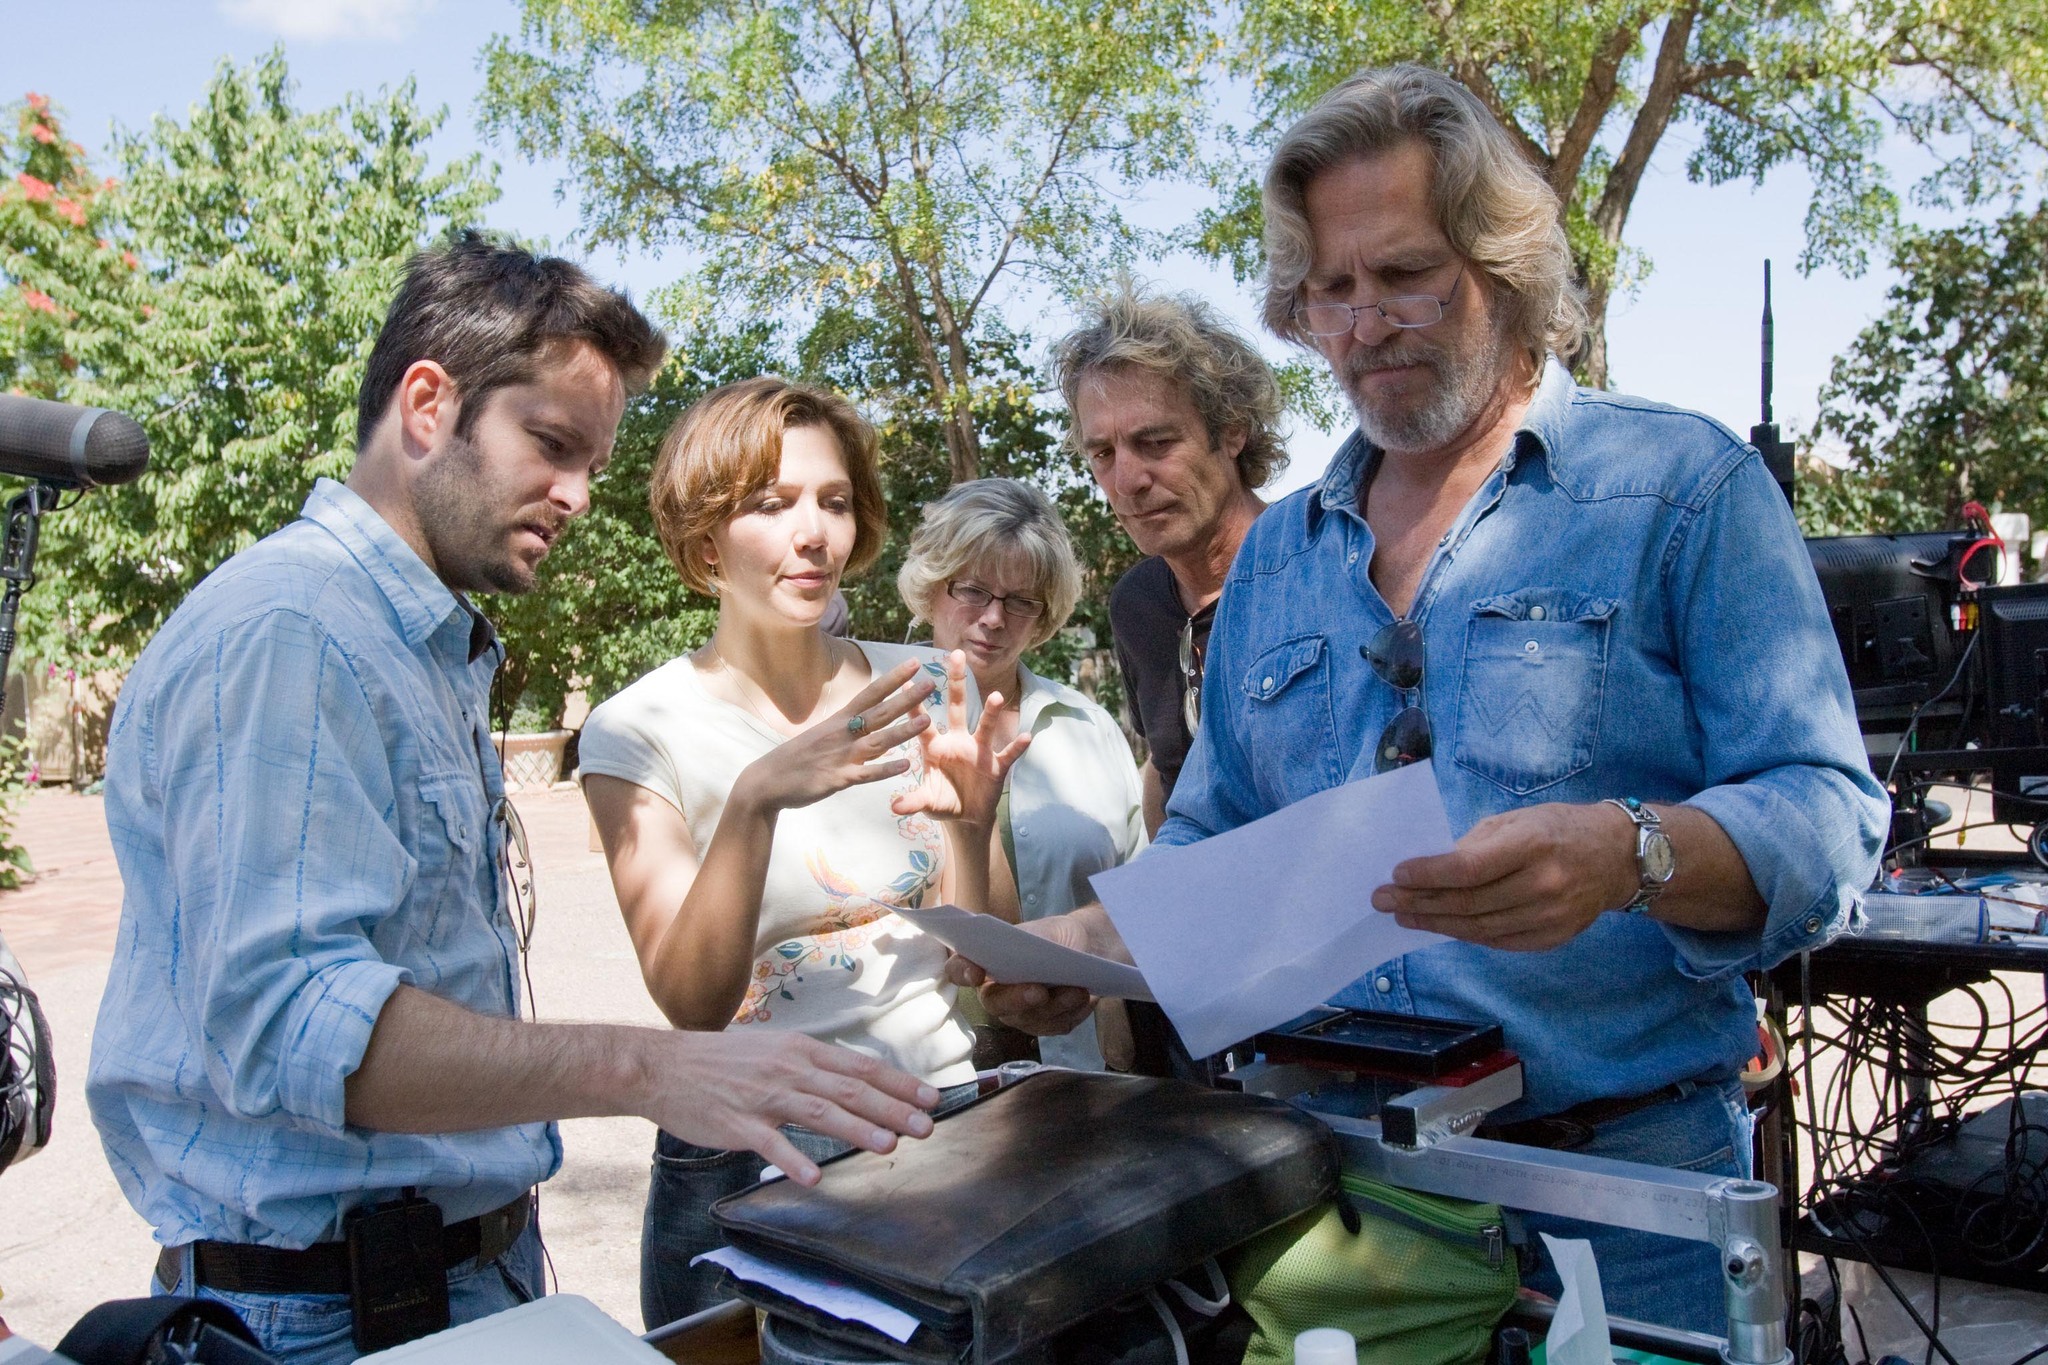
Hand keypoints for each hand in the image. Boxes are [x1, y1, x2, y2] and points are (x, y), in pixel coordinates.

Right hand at [642, 1029, 939, 1185]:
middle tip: (926, 1126)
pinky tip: (813, 1177)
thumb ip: (811, 1066)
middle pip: (850, 1090)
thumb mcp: (773, 1050)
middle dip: (893, 1108)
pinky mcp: (739, 1124)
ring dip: (857, 1128)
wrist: (664, 1066)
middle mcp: (789, 1070)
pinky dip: (792, 1161)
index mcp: (801, 1051)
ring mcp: (764, 1097)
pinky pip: (770, 1144)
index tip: (931, 1096)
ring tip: (888, 1145)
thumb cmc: (721, 1061)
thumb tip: (853, 1081)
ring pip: (819, 1112)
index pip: (860, 1067)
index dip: (898, 1082)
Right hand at [735, 660, 934, 813]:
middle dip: (907, 698)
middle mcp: (841, 733)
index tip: (915, 663)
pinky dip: (885, 770)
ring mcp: (840, 755)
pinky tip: (905, 766)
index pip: (870, 694)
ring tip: (927, 720)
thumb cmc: (796, 758)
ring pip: (878, 741)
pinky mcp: (837, 778)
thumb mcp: (821, 734)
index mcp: (838, 720)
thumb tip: (861, 715)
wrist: (766, 781)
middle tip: (932, 683)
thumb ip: (844, 726)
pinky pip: (865, 774)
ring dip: (902, 731)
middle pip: (880, 712)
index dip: (893, 678)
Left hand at [893, 650, 1030, 828]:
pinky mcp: (996, 765)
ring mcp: (978, 751)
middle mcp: (957, 741)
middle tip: (957, 655)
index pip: (923, 723)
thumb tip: (894, 807)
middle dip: (956, 683)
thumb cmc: (942, 802)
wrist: (967, 817)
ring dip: (991, 713)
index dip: (915, 704)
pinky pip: (1008, 753)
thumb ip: (913, 802)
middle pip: (956, 707)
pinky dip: (1017, 747)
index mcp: (936, 747)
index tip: (908, 680)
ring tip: (997, 697)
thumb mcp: (926, 802)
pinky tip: (1027, 736)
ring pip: (985, 726)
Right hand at [943, 913, 1097, 1036]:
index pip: (959, 969)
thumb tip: (1026, 958)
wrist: (1089, 949)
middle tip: (1039, 992)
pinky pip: (1054, 1026)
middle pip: (995, 1004)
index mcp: (986, 963)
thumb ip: (1030, 943)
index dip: (962, 972)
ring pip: (1030, 1019)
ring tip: (1078, 991)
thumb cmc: (1056, 937)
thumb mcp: (1043, 931)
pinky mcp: (1046, 1025)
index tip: (976, 972)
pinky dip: (1071, 1013)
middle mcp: (996, 994)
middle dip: (1018, 999)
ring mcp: (1020, 1014)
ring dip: (1055, 1006)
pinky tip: (1085, 998)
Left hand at [1370, 801, 1638, 950]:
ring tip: (1404, 916)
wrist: (1617, 857)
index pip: (1468, 868)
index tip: (1397, 874)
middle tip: (1384, 900)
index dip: (1429, 875)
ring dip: (1435, 923)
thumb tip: (1429, 869)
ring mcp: (1550, 917)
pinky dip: (1465, 934)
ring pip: (1479, 928)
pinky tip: (1441, 926)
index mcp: (1532, 845)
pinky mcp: (1553, 938)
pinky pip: (1498, 941)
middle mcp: (1544, 884)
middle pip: (1468, 903)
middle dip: (1420, 902)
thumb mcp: (1516, 820)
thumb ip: (1474, 844)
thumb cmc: (1557, 829)